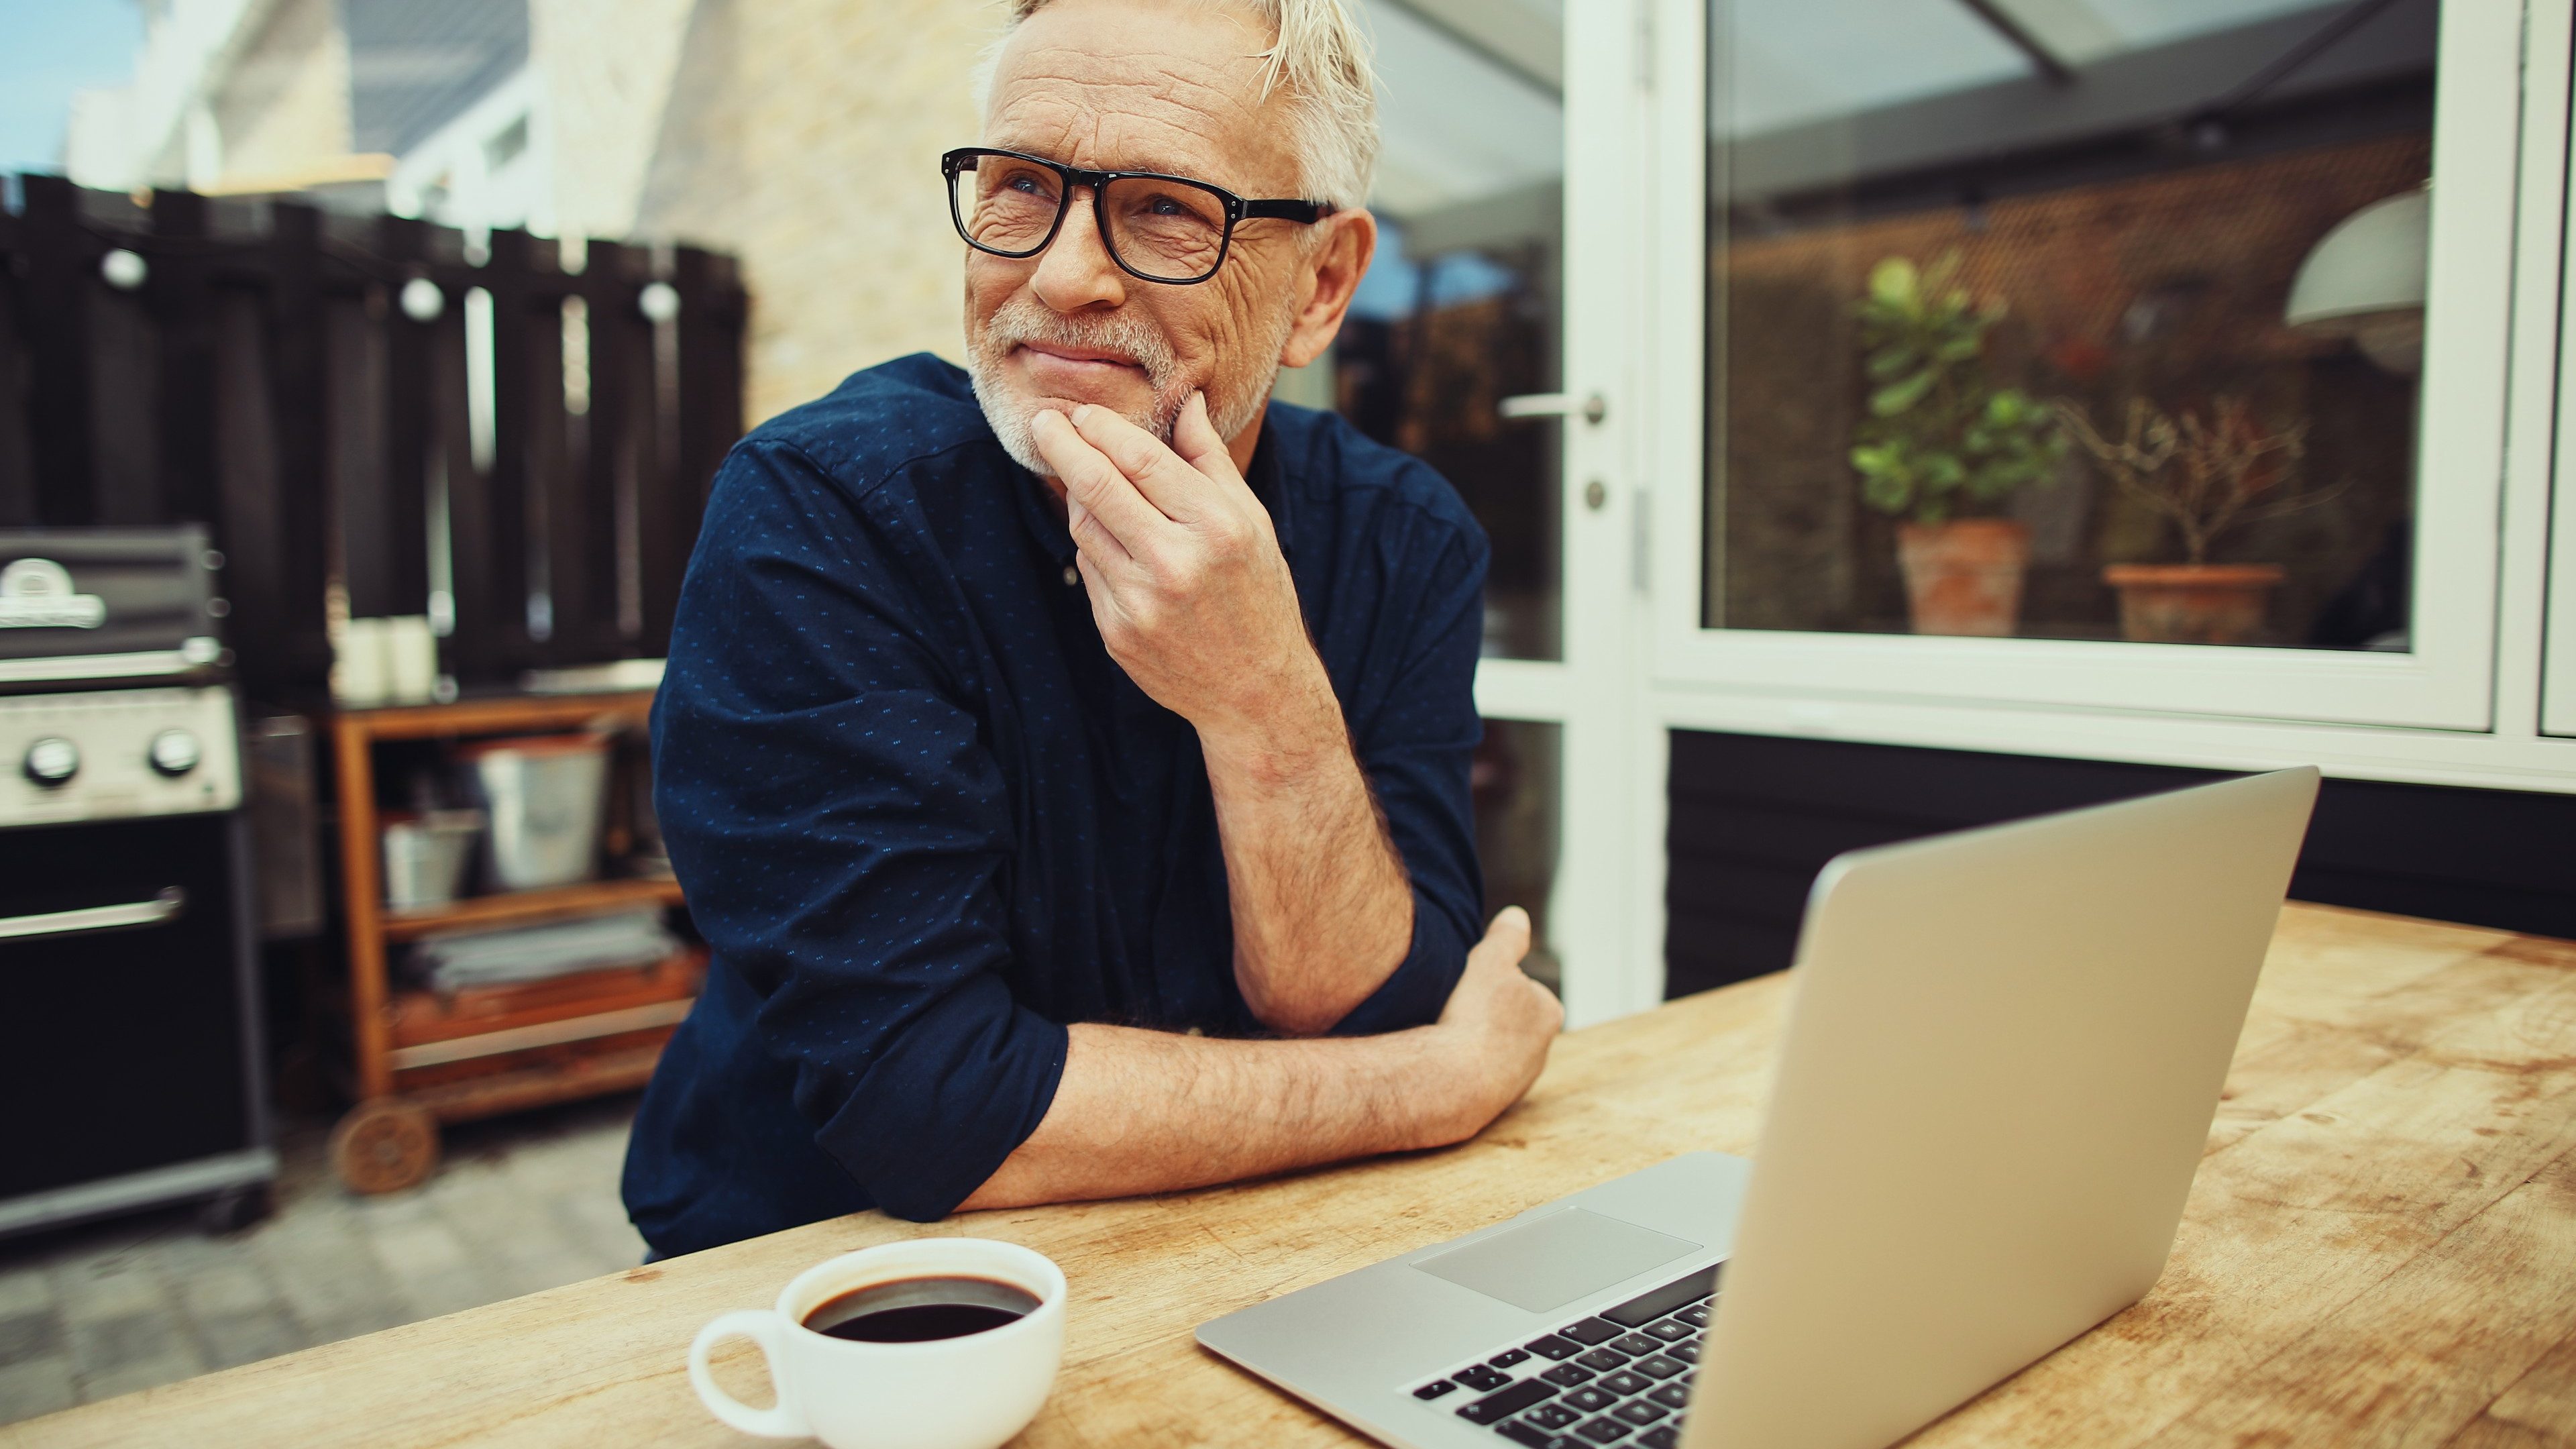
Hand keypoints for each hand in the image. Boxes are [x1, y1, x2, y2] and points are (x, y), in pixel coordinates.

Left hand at [1026, 396, 1332, 750]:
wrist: (1256, 690)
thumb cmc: (1259, 593)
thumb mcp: (1251, 521)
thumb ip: (1210, 459)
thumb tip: (1184, 399)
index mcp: (1216, 527)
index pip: (1140, 458)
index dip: (1101, 427)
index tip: (1082, 412)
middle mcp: (1175, 564)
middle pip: (1096, 485)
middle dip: (1062, 445)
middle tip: (1043, 420)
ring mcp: (1141, 603)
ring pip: (1083, 527)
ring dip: (1076, 495)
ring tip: (1082, 478)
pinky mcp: (1116, 633)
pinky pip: (1088, 569)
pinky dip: (1093, 544)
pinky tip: (1111, 537)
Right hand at [1424, 907, 1562, 1144]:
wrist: (1451, 1081)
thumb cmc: (1474, 1017)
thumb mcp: (1490, 959)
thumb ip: (1507, 936)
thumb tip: (1517, 916)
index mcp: (1549, 1013)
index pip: (1524, 986)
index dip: (1493, 980)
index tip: (1471, 984)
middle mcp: (1540, 1052)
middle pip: (1507, 1020)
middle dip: (1484, 1014)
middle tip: (1455, 1008)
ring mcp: (1516, 1083)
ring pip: (1489, 1049)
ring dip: (1470, 1041)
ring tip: (1444, 1033)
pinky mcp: (1490, 1105)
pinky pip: (1474, 1075)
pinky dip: (1460, 1065)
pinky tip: (1440, 1059)